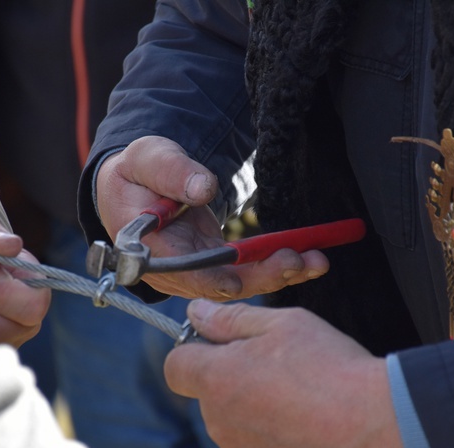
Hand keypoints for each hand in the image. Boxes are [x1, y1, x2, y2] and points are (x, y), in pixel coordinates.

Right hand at [96, 136, 328, 299]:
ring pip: (238, 281)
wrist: (137, 185)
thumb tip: (203, 189)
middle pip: (216, 282)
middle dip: (259, 276)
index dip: (207, 279)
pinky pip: (248, 270)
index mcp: (145, 247)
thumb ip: (172, 171)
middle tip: (295, 261)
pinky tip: (311, 259)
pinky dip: (277, 265)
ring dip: (278, 273)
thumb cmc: (137, 171)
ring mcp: (195, 271)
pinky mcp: (215, 265)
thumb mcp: (147, 159)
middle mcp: (171, 269)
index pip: (177, 271)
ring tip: (317, 261)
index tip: (236, 282)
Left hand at [164, 300, 413, 447]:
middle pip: (212, 398)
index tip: (223, 348)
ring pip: (237, 429)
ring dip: (257, 416)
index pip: (176, 367)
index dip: (195, 353)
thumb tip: (195, 312)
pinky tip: (311, 435)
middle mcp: (220, 424)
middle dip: (234, 383)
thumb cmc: (332, 369)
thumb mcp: (283, 324)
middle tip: (282, 372)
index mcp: (217, 380)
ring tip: (304, 405)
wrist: (380, 430)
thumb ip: (231, 318)